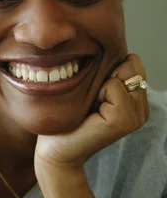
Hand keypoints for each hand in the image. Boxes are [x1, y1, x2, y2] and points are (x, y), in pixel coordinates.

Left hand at [34, 54, 149, 169]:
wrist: (55, 148)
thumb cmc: (67, 116)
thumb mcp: (90, 88)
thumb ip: (109, 71)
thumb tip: (119, 49)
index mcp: (135, 100)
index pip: (132, 61)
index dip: (108, 67)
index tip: (93, 89)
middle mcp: (141, 109)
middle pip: (130, 65)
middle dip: (106, 74)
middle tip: (90, 99)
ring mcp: (136, 116)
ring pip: (123, 73)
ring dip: (100, 83)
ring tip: (90, 105)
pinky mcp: (124, 121)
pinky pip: (114, 86)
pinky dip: (98, 92)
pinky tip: (89, 111)